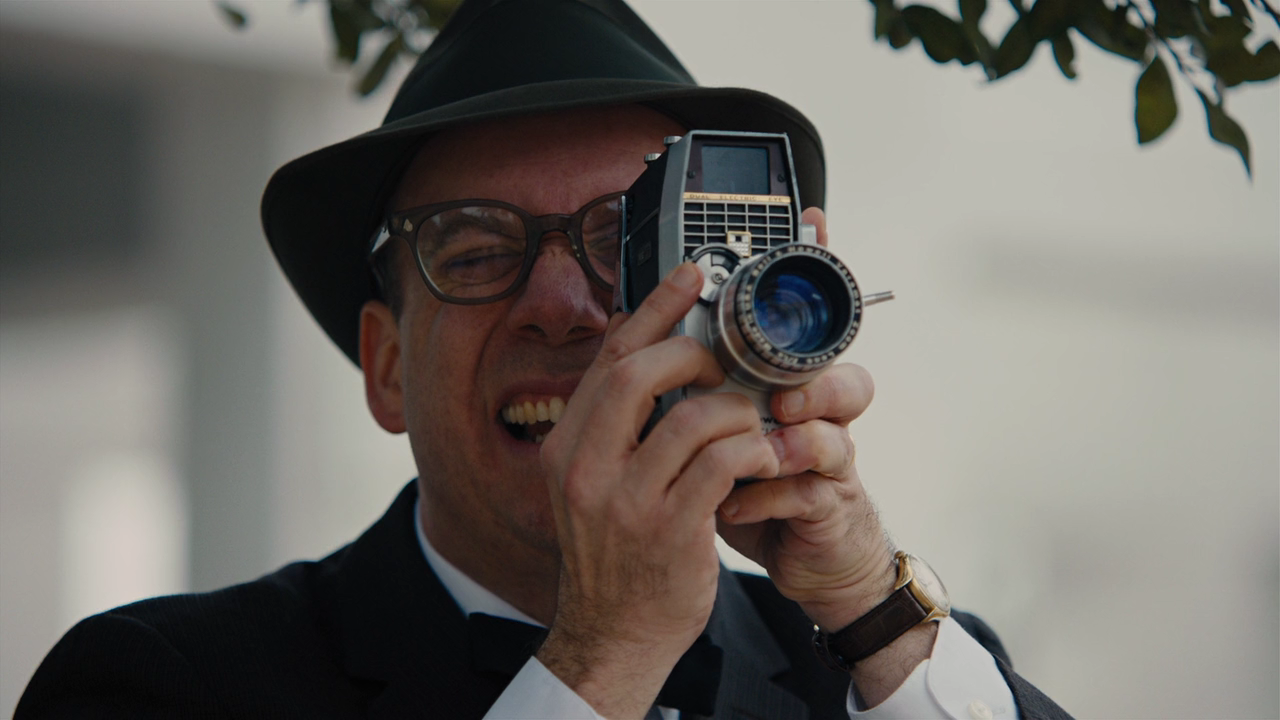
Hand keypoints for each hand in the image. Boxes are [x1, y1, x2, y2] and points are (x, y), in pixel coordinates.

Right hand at [538, 262, 779, 718]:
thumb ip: (612, 425)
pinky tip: (758, 458)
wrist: (613, 635)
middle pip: (637, 374)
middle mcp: (586, 468)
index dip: (651, 310)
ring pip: (690, 417)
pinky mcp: (670, 530)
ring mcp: (625, 501)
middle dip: (691, 352)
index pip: (607, 360)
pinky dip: (749, 450)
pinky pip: (720, 464)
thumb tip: (640, 352)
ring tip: (746, 424)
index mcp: (566, 447)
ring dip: (732, 410)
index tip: (688, 276)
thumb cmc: (615, 555)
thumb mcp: (592, 484)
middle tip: (722, 362)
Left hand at [715, 362, 893, 628]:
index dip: (788, 350)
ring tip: (753, 458)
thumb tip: (638, 376)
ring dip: (792, 447)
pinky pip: (807, 498)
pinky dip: (766, 500)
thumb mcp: (725, 446)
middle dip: (815, 391)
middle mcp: (824, 428)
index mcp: (797, 400)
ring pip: (834, 444)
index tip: (742, 353)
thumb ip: (697, 411)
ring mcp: (831, 472)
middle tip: (780, 404)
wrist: (799, 560)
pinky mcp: (829, 515)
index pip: (813, 359)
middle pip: (850, 388)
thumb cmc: (749, 491)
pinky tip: (730, 509)